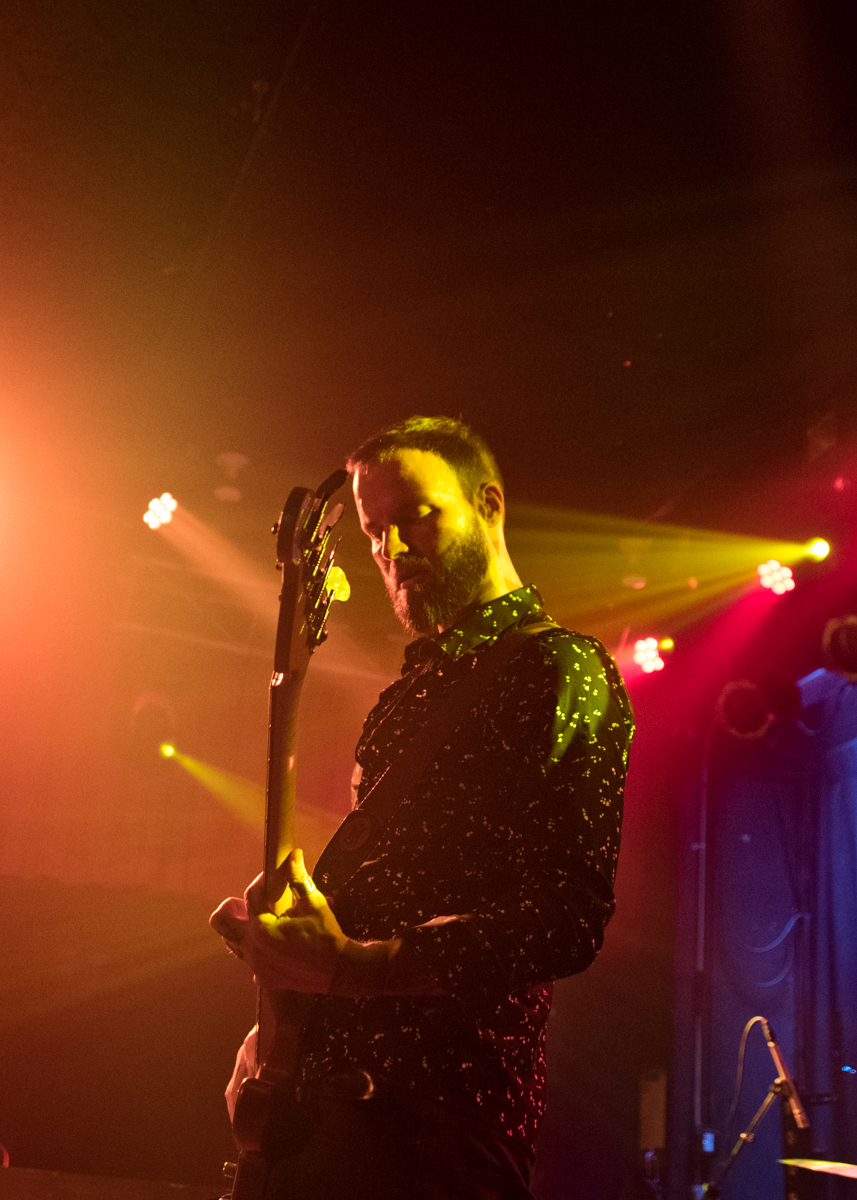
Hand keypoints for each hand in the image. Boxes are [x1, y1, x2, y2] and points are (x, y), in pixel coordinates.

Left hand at [209, 849, 348, 992]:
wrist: (339, 970)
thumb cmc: (326, 935)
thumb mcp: (313, 902)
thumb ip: (298, 878)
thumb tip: (293, 855)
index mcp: (261, 928)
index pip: (251, 896)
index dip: (262, 882)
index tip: (273, 876)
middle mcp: (252, 948)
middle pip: (223, 922)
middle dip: (233, 908)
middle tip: (252, 902)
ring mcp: (256, 967)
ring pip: (234, 943)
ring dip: (246, 929)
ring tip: (265, 921)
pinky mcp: (265, 979)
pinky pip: (251, 962)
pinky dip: (258, 951)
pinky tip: (274, 945)